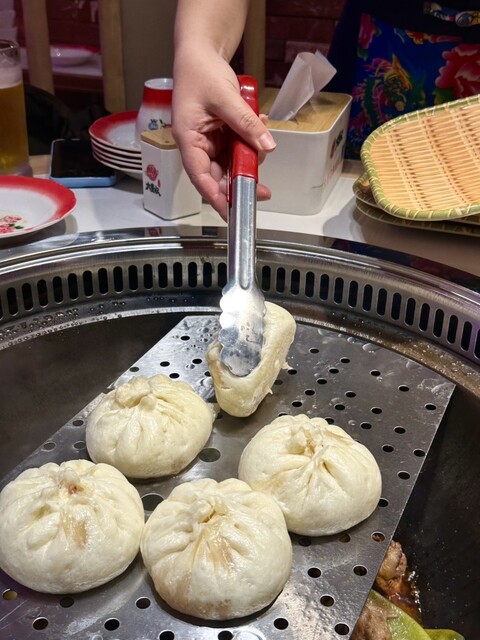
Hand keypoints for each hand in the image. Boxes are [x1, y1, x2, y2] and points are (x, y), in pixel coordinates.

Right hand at [172, 48, 275, 220]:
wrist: (201, 52)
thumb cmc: (200, 72)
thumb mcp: (226, 99)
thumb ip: (247, 124)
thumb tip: (266, 147)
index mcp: (188, 140)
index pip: (201, 177)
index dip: (216, 197)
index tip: (231, 212)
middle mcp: (197, 145)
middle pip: (218, 175)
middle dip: (240, 181)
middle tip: (262, 191)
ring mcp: (209, 141)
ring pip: (230, 163)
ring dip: (248, 159)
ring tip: (261, 145)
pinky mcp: (219, 135)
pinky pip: (236, 148)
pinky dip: (249, 143)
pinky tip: (258, 129)